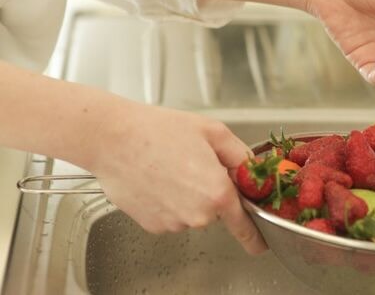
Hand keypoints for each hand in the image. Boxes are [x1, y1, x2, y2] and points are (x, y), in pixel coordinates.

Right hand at [86, 100, 266, 253]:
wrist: (113, 139)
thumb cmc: (159, 131)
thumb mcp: (214, 132)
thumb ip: (241, 155)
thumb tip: (252, 171)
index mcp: (218, 193)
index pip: (244, 224)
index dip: (254, 235)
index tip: (260, 244)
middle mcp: (197, 214)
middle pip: (217, 210)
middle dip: (212, 190)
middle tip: (193, 163)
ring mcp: (173, 223)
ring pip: (193, 211)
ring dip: (188, 194)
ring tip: (170, 166)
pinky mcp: (152, 225)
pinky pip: (172, 214)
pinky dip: (169, 200)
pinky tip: (157, 178)